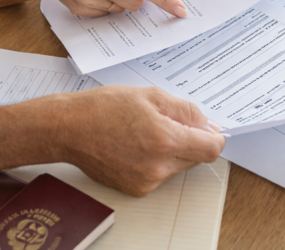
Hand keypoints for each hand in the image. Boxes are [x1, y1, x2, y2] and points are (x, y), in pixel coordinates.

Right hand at [45, 86, 225, 196]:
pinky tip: (136, 146)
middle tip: (166, 121)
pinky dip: (157, 161)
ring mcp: (147, 181)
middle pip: (196, 157)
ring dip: (173, 150)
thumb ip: (185, 111)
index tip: (211, 130)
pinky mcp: (137, 189)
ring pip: (178, 166)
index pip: (211, 148)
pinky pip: (161, 174)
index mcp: (165, 139)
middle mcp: (159, 166)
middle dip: (190, 139)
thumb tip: (209, 125)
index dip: (215, 137)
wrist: (70, 129)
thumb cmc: (104, 108)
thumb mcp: (150, 96)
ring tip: (145, 132)